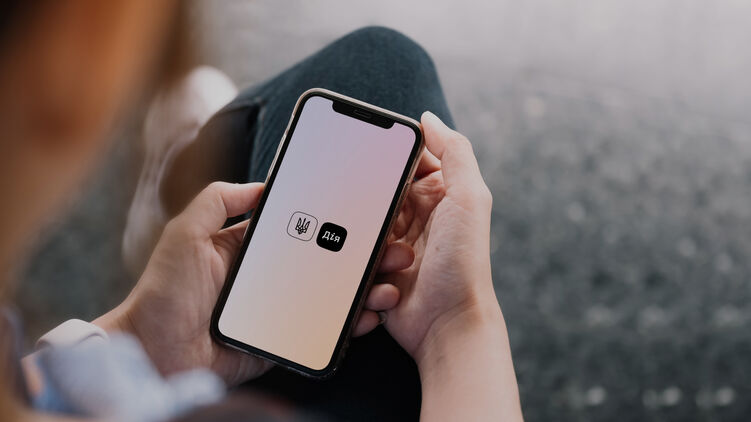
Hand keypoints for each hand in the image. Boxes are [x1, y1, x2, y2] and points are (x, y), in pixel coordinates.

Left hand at [96, 182, 412, 385]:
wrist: (156, 353)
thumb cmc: (164, 292)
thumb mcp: (185, 233)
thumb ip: (217, 201)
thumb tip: (260, 184)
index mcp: (251, 249)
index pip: (303, 228)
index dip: (335, 221)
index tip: (365, 214)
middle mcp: (272, 277)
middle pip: (328, 261)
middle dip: (364, 255)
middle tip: (393, 248)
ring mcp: (281, 309)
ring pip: (333, 295)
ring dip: (367, 288)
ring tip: (390, 283)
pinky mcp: (284, 339)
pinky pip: (323, 329)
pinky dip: (351, 323)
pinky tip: (370, 314)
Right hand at [378, 111, 499, 363]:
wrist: (447, 325)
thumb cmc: (464, 263)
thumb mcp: (469, 199)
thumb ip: (455, 152)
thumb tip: (429, 118)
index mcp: (438, 193)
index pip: (405, 161)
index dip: (388, 158)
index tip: (370, 157)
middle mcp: (416, 215)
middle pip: (377, 192)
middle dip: (371, 204)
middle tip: (379, 217)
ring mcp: (394, 244)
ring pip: (361, 226)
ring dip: (372, 243)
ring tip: (398, 263)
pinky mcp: (377, 269)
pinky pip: (355, 257)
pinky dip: (366, 269)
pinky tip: (389, 284)